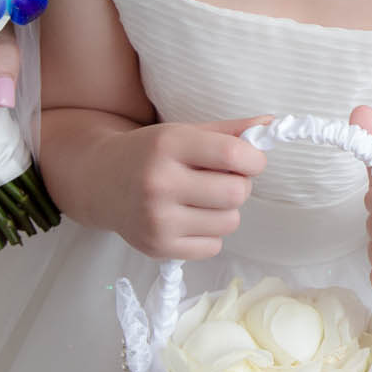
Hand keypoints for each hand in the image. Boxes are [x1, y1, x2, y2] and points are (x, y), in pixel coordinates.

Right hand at [73, 114, 268, 260]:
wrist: (99, 180)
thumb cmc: (150, 153)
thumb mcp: (184, 132)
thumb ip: (230, 130)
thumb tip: (272, 124)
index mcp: (169, 146)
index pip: (234, 155)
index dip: (254, 159)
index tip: (249, 160)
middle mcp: (159, 183)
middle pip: (236, 193)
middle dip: (239, 185)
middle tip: (221, 180)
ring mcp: (157, 219)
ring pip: (230, 222)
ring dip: (225, 211)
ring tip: (203, 199)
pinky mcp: (157, 247)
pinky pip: (213, 246)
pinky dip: (210, 233)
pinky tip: (189, 218)